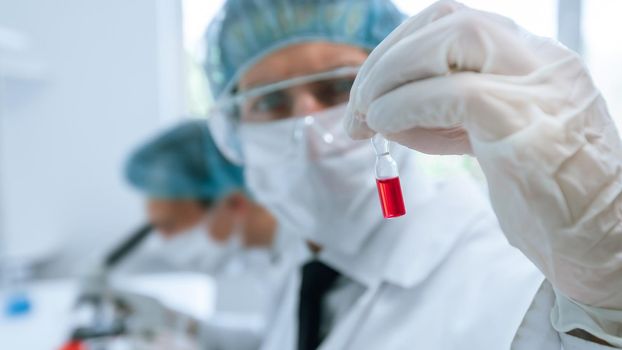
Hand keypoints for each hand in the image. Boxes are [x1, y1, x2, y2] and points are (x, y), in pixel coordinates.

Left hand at [346, 0, 621, 308]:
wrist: (604, 246)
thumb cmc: (546, 198)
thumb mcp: (491, 141)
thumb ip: (447, 118)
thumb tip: (380, 111)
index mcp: (534, 61)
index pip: (455, 22)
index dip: (400, 48)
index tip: (371, 89)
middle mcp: (542, 62)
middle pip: (450, 19)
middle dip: (388, 57)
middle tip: (357, 104)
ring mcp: (541, 88)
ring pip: (452, 38)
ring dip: (389, 76)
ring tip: (363, 117)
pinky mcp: (528, 125)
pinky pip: (453, 94)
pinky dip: (404, 106)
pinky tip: (383, 126)